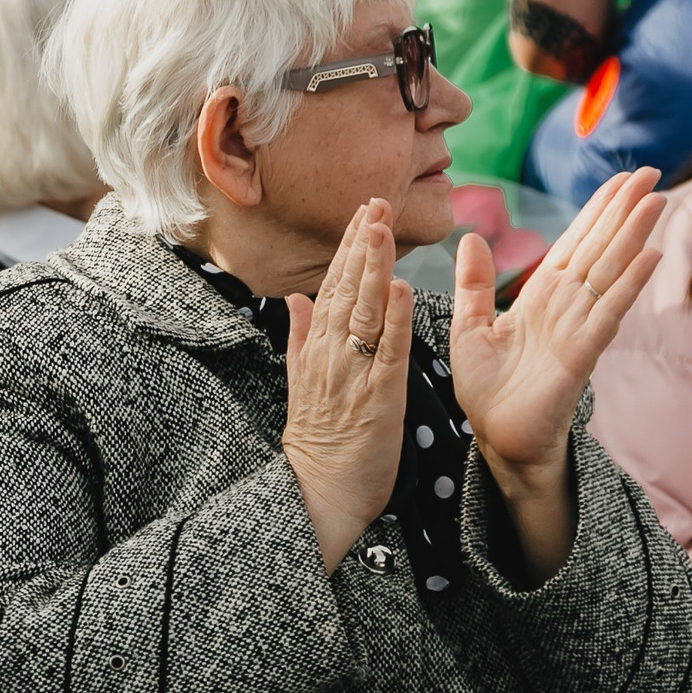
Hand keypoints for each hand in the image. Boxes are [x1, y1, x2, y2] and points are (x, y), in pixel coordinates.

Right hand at [282, 200, 412, 570]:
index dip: (348, 246)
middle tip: (375, 200)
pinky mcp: (378, 396)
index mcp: (316, 347)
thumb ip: (299, 336)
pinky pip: (386, 351)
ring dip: (372, 267)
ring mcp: (353, 372)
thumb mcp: (301, 381)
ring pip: (363, 310)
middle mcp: (330, 353)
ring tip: (381, 228)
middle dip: (361, 242)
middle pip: (346, 288)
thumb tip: (292, 300)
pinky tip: (399, 289)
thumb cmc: (319, 442)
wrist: (317, 491)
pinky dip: (392, 319)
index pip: (333, 286)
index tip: (362, 210)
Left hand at [450, 168, 664, 581]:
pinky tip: (648, 258)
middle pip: (602, 248)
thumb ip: (475, 283)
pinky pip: (608, 314)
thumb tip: (471, 236)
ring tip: (657, 200)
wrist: (496, 439)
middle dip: (625, 210)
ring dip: (634, 236)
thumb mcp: (470, 326)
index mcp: (541, 297)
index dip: (598, 210)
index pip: (576, 243)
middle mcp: (566, 306)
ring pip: (610, 272)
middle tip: (652, 172)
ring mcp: (578, 328)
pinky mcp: (581, 355)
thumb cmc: (487, 389)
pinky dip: (628, 286)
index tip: (621, 178)